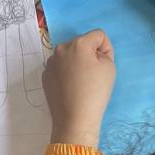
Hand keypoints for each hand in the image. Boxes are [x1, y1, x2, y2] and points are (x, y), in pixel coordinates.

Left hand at [44, 29, 115, 146]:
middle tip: (95, 74)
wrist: (74, 119)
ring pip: (69, 55)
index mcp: (77, 44)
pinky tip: (72, 88)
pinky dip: (67, 73)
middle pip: (82, 44)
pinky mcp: (45, 75)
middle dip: (90, 54)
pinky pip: (60, 67)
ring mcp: (50, 62)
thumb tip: (94, 53)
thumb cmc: (95, 92)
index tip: (106, 65)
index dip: (106, 48)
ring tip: (82, 82)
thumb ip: (104, 52)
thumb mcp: (109, 67)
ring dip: (77, 62)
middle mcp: (60, 49)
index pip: (98, 35)